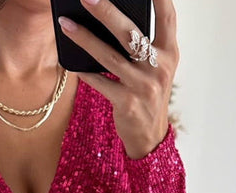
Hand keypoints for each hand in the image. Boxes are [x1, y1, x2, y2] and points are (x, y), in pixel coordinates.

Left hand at [57, 0, 178, 158]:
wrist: (149, 136)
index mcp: (169, 53)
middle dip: (107, 12)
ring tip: (66, 24)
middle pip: (130, 33)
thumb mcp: (156, 68)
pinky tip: (73, 63)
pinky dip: (86, 73)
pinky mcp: (127, 104)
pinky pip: (101, 83)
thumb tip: (110, 17)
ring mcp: (143, 86)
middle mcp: (159, 67)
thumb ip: (144, 44)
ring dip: (85, 39)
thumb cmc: (148, 94)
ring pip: (110, 57)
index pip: (167, 16)